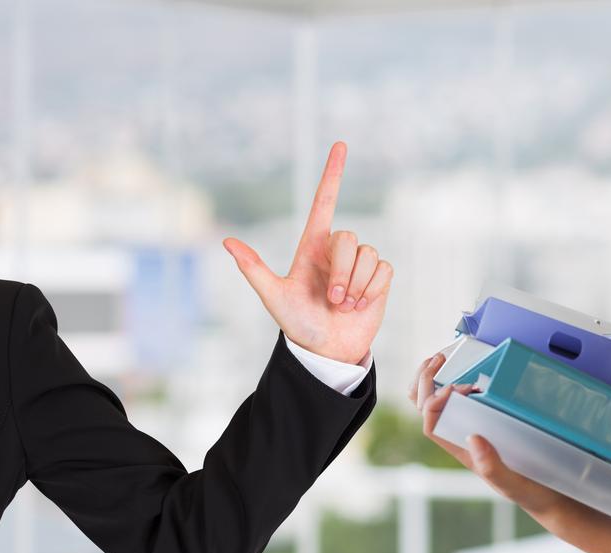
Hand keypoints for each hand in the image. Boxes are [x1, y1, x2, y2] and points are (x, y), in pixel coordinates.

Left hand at [223, 142, 391, 363]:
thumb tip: (227, 243)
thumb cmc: (298, 323)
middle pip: (349, 238)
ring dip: (357, 285)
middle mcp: (337, 251)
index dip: (332, 173)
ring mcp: (359, 265)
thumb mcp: (273, 297)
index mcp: (312, 247)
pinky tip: (361, 305)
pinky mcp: (379, 279)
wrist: (327, 349)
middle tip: (333, 300)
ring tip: (345, 305)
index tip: (340, 145)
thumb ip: (254, 269)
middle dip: (341, 272)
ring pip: (369, 255)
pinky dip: (372, 290)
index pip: (324, 202)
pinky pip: (384, 270)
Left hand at [409, 354, 582, 527]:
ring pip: (437, 404)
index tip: (456, 387)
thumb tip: (472, 438)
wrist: (551, 497)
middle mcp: (463, 439)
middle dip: (425, 382)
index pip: (432, 425)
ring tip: (442, 359)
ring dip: (433, 381)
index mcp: (463, 451)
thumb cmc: (532, 491)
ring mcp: (474, 429)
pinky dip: (456, 384)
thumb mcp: (514, 483)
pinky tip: (470, 373)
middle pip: (426, 410)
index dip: (434, 402)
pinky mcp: (489, 422)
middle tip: (439, 360)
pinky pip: (461, 402)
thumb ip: (493, 468)